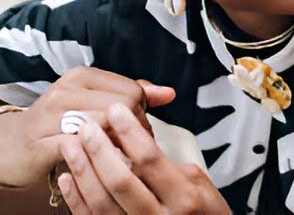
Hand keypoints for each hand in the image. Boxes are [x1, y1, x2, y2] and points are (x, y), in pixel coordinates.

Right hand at [0, 68, 173, 187]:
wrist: (12, 147)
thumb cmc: (59, 124)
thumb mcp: (94, 102)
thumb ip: (131, 95)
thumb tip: (169, 93)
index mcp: (82, 76)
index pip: (132, 92)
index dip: (142, 116)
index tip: (138, 132)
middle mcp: (65, 90)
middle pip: (123, 108)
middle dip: (134, 132)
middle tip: (133, 148)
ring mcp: (50, 115)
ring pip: (106, 127)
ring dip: (119, 147)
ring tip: (121, 157)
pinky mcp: (41, 142)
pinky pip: (83, 149)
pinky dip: (99, 159)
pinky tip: (102, 165)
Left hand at [58, 104, 226, 214]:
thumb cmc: (204, 213)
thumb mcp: (202, 185)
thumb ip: (171, 167)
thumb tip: (138, 147)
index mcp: (183, 197)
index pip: (150, 159)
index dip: (130, 133)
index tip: (115, 111)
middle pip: (121, 180)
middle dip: (100, 150)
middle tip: (87, 126)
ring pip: (101, 202)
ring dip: (83, 171)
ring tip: (71, 146)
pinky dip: (76, 199)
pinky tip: (67, 177)